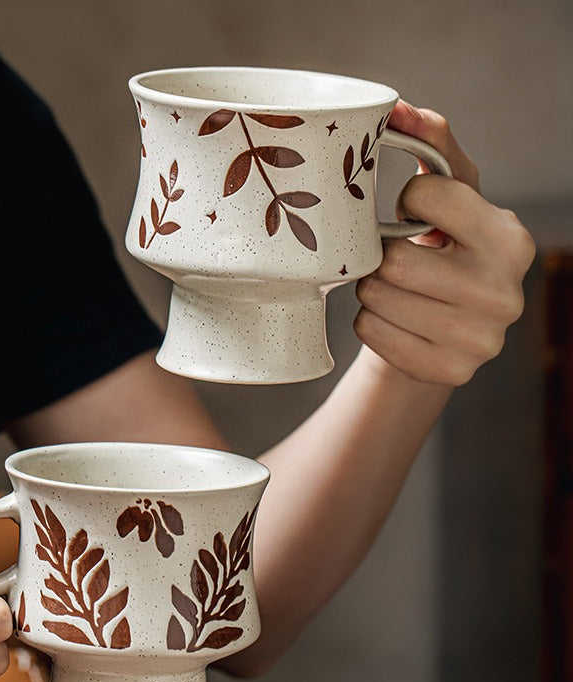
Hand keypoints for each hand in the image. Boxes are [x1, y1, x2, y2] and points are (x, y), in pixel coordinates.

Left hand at [354, 100, 535, 385]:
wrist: (443, 330)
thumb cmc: (445, 252)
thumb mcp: (451, 198)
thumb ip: (432, 147)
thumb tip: (398, 108)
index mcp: (511, 240)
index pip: (425, 198)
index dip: (408, 205)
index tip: (418, 218)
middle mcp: (505, 293)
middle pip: (394, 261)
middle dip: (383, 258)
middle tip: (397, 263)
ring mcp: (481, 340)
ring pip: (378, 298)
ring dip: (373, 291)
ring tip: (398, 291)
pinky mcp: (449, 371)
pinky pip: (371, 332)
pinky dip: (371, 323)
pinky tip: (395, 320)